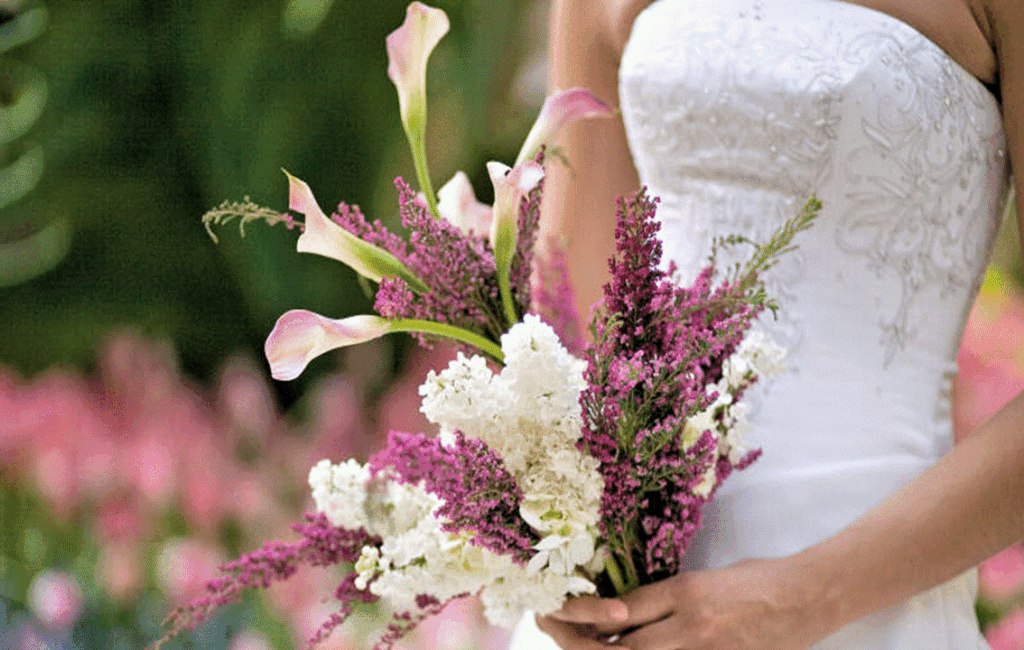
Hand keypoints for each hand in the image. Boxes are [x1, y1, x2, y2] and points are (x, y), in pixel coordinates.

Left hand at [537, 558, 831, 649]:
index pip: (622, 609)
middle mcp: (691, 624)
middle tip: (560, 636)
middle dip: (585, 647)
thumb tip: (625, 613)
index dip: (586, 615)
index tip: (562, 614)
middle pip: (625, 648)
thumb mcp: (704, 578)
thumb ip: (664, 597)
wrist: (808, 597)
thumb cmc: (756, 580)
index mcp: (685, 591)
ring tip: (588, 649)